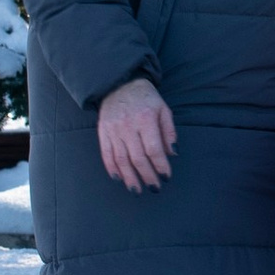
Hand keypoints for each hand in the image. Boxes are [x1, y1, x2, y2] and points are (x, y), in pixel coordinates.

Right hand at [96, 78, 175, 192]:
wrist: (120, 84)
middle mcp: (128, 127)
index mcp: (146, 120)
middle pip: (138, 158)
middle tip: (155, 188)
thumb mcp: (163, 109)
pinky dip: (112, 168)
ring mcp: (113, 130)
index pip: (154, 149)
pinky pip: (106, 154)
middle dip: (147, 176)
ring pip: (121, 159)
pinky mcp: (102, 132)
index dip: (160, 165)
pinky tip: (119, 178)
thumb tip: (172, 153)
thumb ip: (169, 131)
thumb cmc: (146, 98)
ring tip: (137, 190)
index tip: (166, 176)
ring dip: (129, 177)